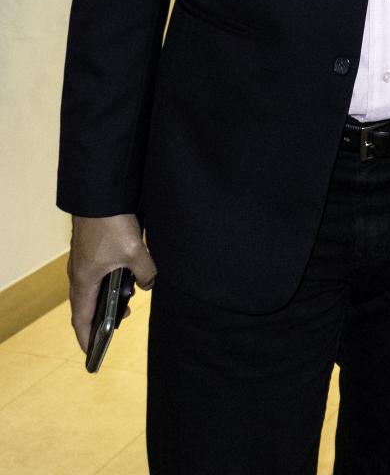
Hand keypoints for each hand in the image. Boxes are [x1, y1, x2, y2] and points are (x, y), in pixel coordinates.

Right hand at [67, 214, 156, 351]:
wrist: (100, 196)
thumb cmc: (112, 225)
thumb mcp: (135, 252)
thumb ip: (145, 273)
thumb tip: (149, 284)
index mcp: (84, 281)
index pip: (81, 319)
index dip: (86, 338)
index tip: (90, 354)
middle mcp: (79, 274)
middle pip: (86, 305)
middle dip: (101, 318)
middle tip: (120, 322)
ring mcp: (83, 261)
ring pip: (94, 288)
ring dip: (107, 297)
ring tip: (129, 300)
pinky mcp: (91, 249)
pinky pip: (98, 273)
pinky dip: (109, 281)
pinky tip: (127, 275)